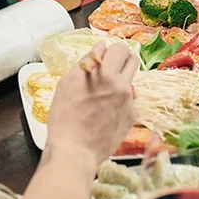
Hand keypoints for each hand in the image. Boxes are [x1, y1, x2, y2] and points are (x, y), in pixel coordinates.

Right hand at [45, 41, 137, 170]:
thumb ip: (85, 62)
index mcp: (104, 73)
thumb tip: (99, 49)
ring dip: (122, 79)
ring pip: (132, 79)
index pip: (118, 47)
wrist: (75, 150)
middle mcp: (120, 84)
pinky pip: (130, 100)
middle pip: (133, 59)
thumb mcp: (67, 84)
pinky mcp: (132, 116)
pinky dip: (120, 101)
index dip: (109, 51)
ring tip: (106, 91)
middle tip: (110, 68)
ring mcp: (129, 101)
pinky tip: (106, 111)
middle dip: (122, 60)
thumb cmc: (65, 118)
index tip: (104, 56)